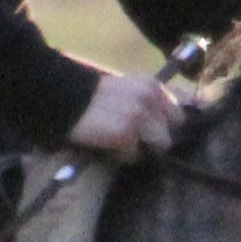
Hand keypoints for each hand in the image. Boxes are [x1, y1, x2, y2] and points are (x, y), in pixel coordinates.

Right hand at [67, 67, 182, 156]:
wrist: (62, 95)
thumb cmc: (92, 95)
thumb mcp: (127, 89)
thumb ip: (148, 103)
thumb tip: (167, 125)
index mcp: (152, 86)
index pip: (178, 116)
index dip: (164, 127)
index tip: (149, 132)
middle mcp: (150, 99)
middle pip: (169, 135)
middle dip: (155, 140)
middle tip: (133, 139)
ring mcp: (139, 116)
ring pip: (156, 147)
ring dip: (141, 148)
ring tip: (119, 141)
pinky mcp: (125, 133)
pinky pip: (133, 155)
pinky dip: (122, 155)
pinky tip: (106, 144)